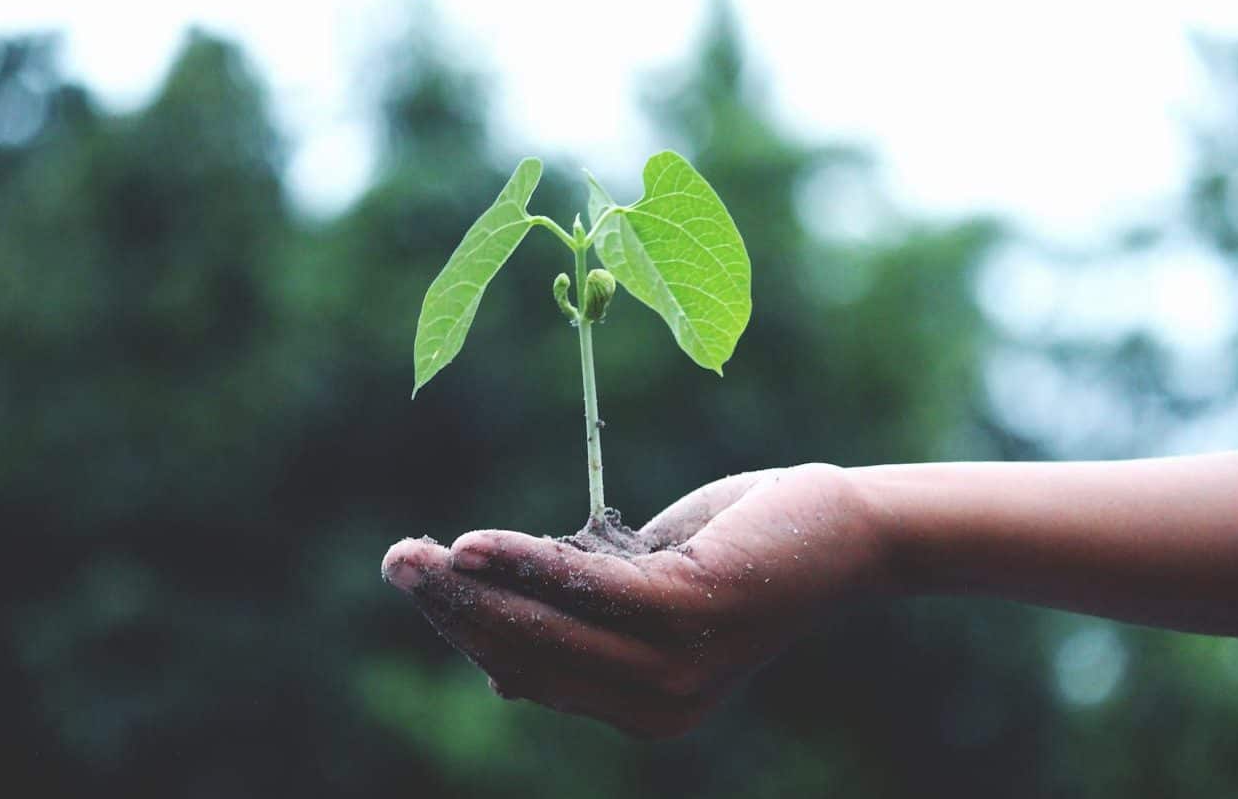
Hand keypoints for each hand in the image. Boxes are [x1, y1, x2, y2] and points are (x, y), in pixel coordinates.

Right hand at [381, 463, 890, 737]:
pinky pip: (586, 588)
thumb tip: (496, 671)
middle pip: (527, 656)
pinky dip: (525, 563)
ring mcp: (675, 666)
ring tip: (414, 555)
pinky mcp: (690, 612)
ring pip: (546, 628)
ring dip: (471, 589)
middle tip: (396, 562)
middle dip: (453, 611)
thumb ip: (583, 624)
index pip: (532, 674)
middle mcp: (657, 706)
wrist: (842, 530)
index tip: (424, 584)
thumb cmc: (739, 552)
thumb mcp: (648, 594)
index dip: (469, 631)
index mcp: (643, 707)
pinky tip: (474, 545)